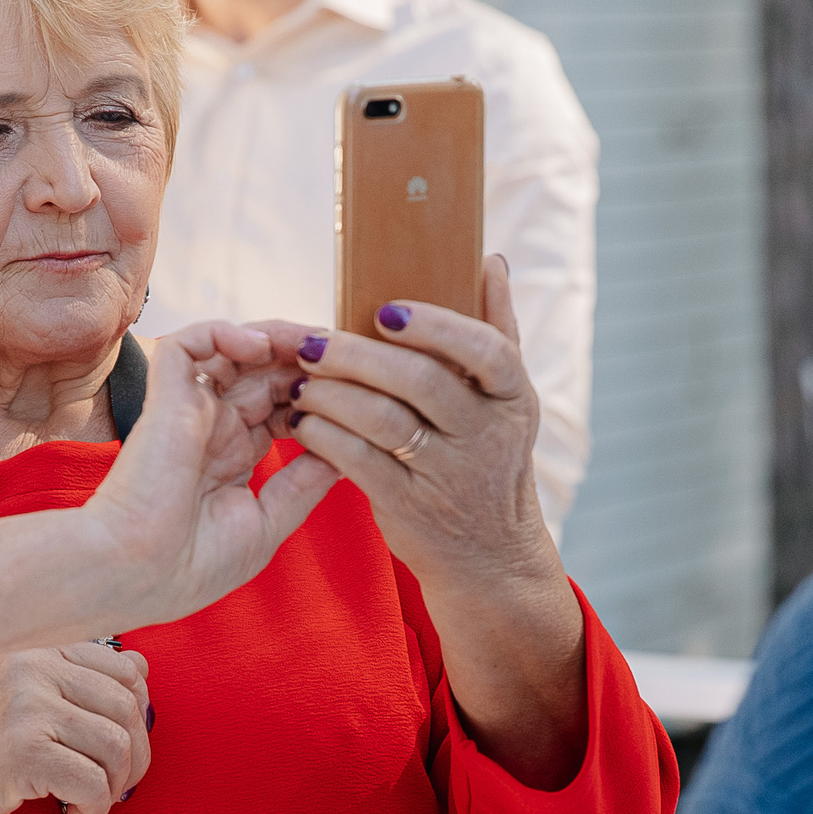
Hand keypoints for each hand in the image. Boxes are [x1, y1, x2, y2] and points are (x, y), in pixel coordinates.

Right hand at [0, 641, 151, 813]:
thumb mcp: (7, 685)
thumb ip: (64, 674)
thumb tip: (142, 671)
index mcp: (36, 647)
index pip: (125, 667)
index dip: (138, 711)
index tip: (121, 743)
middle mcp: (34, 667)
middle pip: (128, 706)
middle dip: (135, 754)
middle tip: (119, 783)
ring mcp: (28, 707)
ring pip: (116, 745)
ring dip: (116, 783)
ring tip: (92, 800)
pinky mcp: (23, 751)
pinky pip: (93, 781)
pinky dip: (96, 806)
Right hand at [85, 322, 337, 628]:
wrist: (135, 574)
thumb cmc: (192, 565)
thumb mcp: (267, 523)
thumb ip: (303, 483)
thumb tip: (347, 453)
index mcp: (233, 457)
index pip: (283, 407)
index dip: (319, 393)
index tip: (357, 392)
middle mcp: (214, 428)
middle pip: (267, 374)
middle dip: (308, 361)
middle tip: (347, 354)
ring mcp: (190, 410)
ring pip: (235, 350)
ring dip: (278, 339)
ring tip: (313, 341)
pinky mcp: (166, 395)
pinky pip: (192, 344)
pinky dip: (226, 334)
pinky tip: (261, 348)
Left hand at [276, 257, 551, 585]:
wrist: (490, 554)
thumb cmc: (489, 458)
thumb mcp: (506, 400)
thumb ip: (498, 329)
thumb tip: (489, 259)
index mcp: (512, 396)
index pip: (488, 351)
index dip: (436, 327)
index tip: (386, 309)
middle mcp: (486, 434)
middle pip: (421, 382)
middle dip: (358, 356)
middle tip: (313, 342)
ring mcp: (449, 474)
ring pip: (383, 421)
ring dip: (332, 394)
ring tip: (300, 378)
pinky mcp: (410, 507)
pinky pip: (359, 463)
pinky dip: (326, 437)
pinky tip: (304, 420)